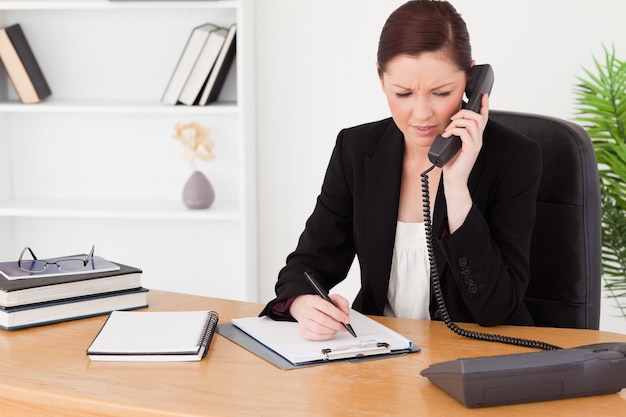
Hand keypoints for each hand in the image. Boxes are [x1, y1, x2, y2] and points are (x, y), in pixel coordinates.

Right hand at [289, 293, 351, 340]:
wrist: (303, 306)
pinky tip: (330, 332)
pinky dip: (327, 336)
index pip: (326, 307)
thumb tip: (346, 313)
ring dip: (332, 331)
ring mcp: (303, 321)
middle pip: (323, 320)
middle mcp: (306, 310)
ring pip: (320, 329)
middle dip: (337, 325)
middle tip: (343, 327)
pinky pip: (317, 336)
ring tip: (336, 329)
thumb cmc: (319, 303)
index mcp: (313, 300)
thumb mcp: (331, 298)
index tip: (346, 319)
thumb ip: (342, 302)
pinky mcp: (303, 330)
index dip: (338, 314)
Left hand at [439, 93, 488, 231]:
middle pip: (478, 117)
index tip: (482, 95)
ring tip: (448, 129)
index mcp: (474, 138)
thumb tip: (449, 124)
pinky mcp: (471, 150)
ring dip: (458, 122)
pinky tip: (447, 136)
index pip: (483, 119)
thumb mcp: (451, 145)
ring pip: (473, 123)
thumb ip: (453, 134)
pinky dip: (454, 131)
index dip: (484, 106)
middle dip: (464, 113)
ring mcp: (475, 145)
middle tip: (452, 120)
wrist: (453, 180)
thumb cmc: (451, 164)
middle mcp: (478, 140)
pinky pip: (466, 133)